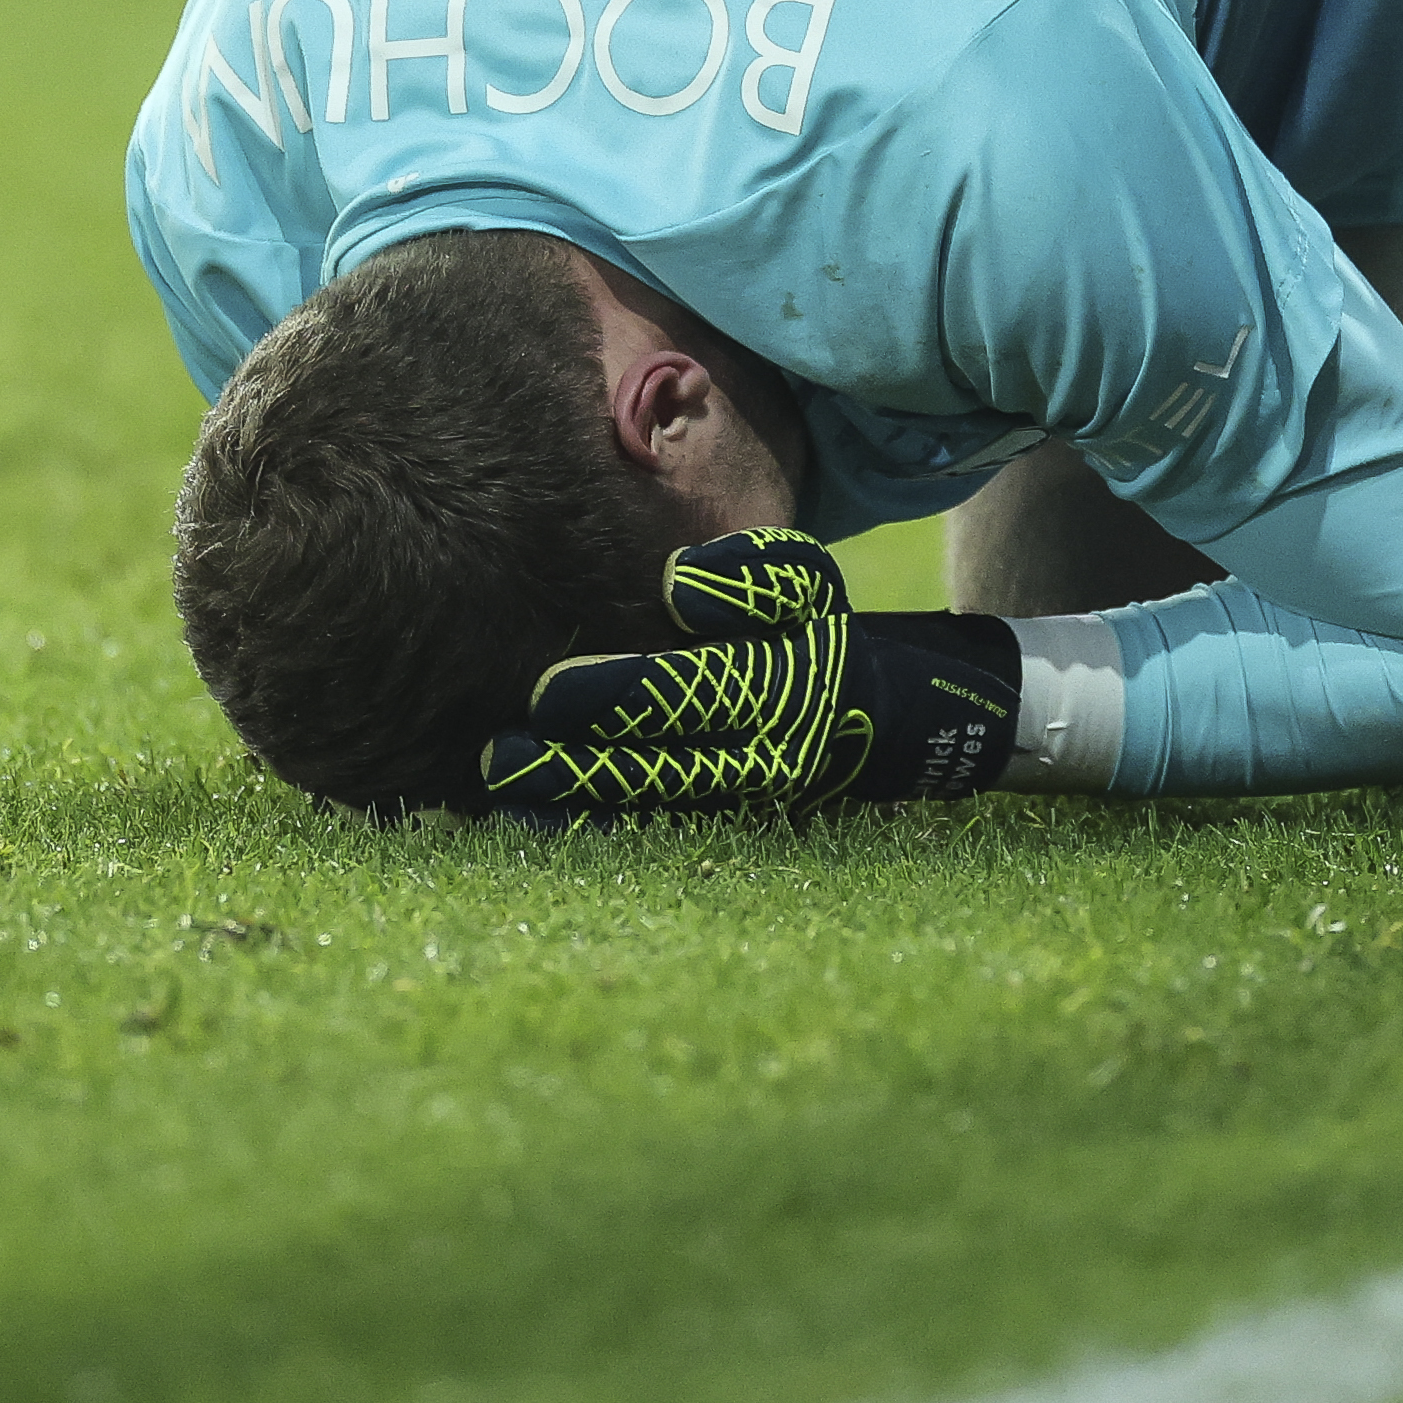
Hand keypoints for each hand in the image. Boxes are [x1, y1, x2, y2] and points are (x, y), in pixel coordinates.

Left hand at [475, 529, 1016, 817]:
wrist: (904, 719)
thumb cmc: (830, 635)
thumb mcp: (809, 586)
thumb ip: (751, 575)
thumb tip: (677, 587)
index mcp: (787, 689)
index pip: (692, 695)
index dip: (619, 697)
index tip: (546, 693)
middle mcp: (770, 755)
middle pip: (662, 765)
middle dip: (577, 764)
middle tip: (498, 756)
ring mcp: (752, 800)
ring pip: (656, 807)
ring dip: (578, 803)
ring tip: (504, 792)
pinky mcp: (734, 824)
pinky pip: (660, 827)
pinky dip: (598, 826)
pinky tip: (537, 821)